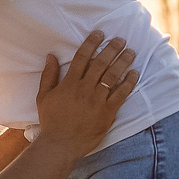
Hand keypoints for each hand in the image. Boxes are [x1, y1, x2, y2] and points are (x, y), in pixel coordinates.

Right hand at [34, 32, 138, 152]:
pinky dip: (129, 83)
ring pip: (112, 76)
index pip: (82, 57)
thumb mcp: (43, 96)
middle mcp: (84, 89)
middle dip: (111, 49)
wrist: (60, 144)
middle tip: (121, 39)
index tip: (100, 33)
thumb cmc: (51, 121)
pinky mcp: (107, 112)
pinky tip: (135, 73)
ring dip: (123, 62)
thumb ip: (48, 75)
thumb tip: (51, 56)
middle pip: (101, 63)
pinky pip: (120, 95)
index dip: (92, 43)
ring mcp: (97, 100)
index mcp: (69, 83)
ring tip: (131, 51)